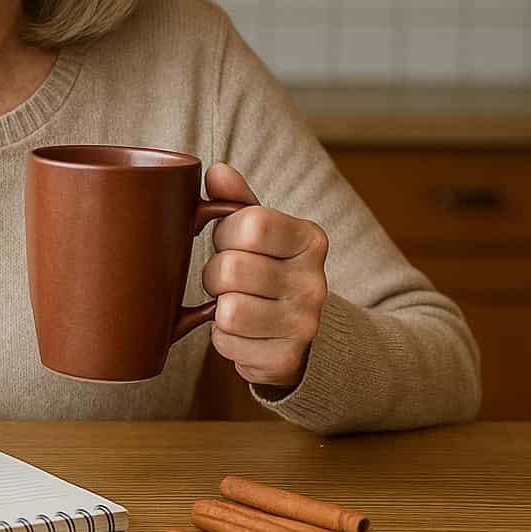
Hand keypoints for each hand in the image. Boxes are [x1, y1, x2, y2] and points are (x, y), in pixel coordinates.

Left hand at [201, 164, 329, 390]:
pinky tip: (243, 333)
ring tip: (234, 304)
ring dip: (218, 308)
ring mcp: (305, 324)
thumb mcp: (260, 231)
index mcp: (310, 240)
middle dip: (215, 275)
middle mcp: (315, 282)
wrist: (303, 334)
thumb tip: (216, 171)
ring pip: (228, 310)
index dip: (225, 233)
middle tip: (228, 280)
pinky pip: (227, 344)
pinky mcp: (287, 359)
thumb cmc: (269, 270)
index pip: (249, 224)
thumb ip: (236, 201)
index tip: (230, 242)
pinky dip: (224, 339)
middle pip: (231, 269)